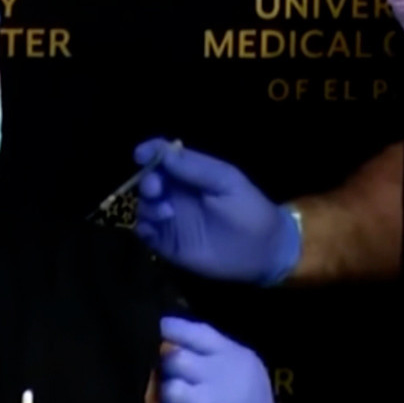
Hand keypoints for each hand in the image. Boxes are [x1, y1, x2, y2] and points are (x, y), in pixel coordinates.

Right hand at [133, 138, 300, 284]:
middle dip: (147, 181)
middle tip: (155, 188)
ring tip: (167, 213)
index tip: (140, 155)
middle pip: (149, 181)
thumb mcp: (227, 182)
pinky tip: (153, 230)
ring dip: (147, 206)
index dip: (151, 152)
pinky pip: (144, 232)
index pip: (164, 157)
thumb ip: (196, 169)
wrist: (263, 250)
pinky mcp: (168, 243)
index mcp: (191, 175)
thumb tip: (165, 154)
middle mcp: (177, 194)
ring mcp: (171, 219)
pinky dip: (142, 228)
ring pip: (144, 206)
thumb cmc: (249, 210)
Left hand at [158, 317, 274, 402]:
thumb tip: (175, 337)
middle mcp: (218, 378)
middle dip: (168, 362)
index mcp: (232, 356)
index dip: (175, 328)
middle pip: (176, 358)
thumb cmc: (245, 397)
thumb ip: (213, 348)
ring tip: (175, 392)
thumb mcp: (243, 363)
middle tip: (170, 368)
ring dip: (167, 388)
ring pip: (168, 386)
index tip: (164, 327)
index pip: (197, 333)